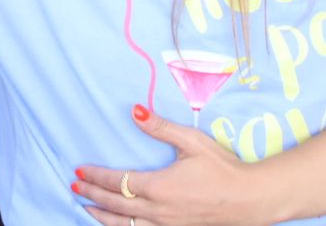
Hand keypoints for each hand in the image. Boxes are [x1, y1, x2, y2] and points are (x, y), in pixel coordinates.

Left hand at [74, 106, 266, 225]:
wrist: (250, 199)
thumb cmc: (223, 167)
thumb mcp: (191, 141)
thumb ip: (160, 127)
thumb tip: (135, 110)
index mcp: (159, 186)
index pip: (117, 182)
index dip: (95, 177)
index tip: (79, 172)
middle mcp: (158, 210)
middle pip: (116, 206)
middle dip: (92, 196)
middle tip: (75, 188)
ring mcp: (167, 225)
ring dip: (103, 218)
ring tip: (87, 209)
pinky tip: (118, 225)